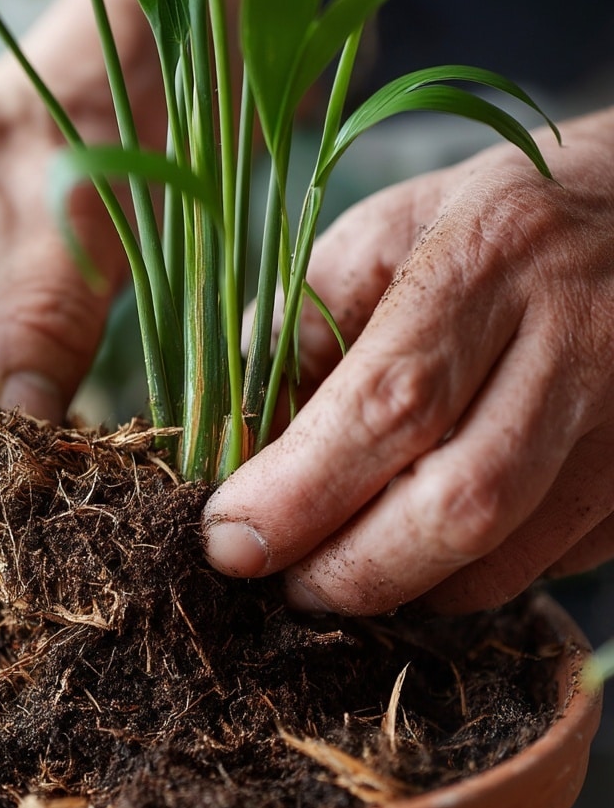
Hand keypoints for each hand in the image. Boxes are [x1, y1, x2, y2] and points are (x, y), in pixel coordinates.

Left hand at [204, 107, 613, 614]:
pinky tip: (419, 543)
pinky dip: (460, 576)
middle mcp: (580, 340)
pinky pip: (542, 565)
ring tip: (339, 562)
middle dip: (344, 569)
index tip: (228, 538)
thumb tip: (233, 442)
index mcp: (491, 257)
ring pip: (503, 556)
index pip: (389, 405)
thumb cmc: (494, 221)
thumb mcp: (384, 234)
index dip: (298, 493)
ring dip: (398, 586)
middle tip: (279, 578)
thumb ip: (300, 328)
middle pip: (458, 503)